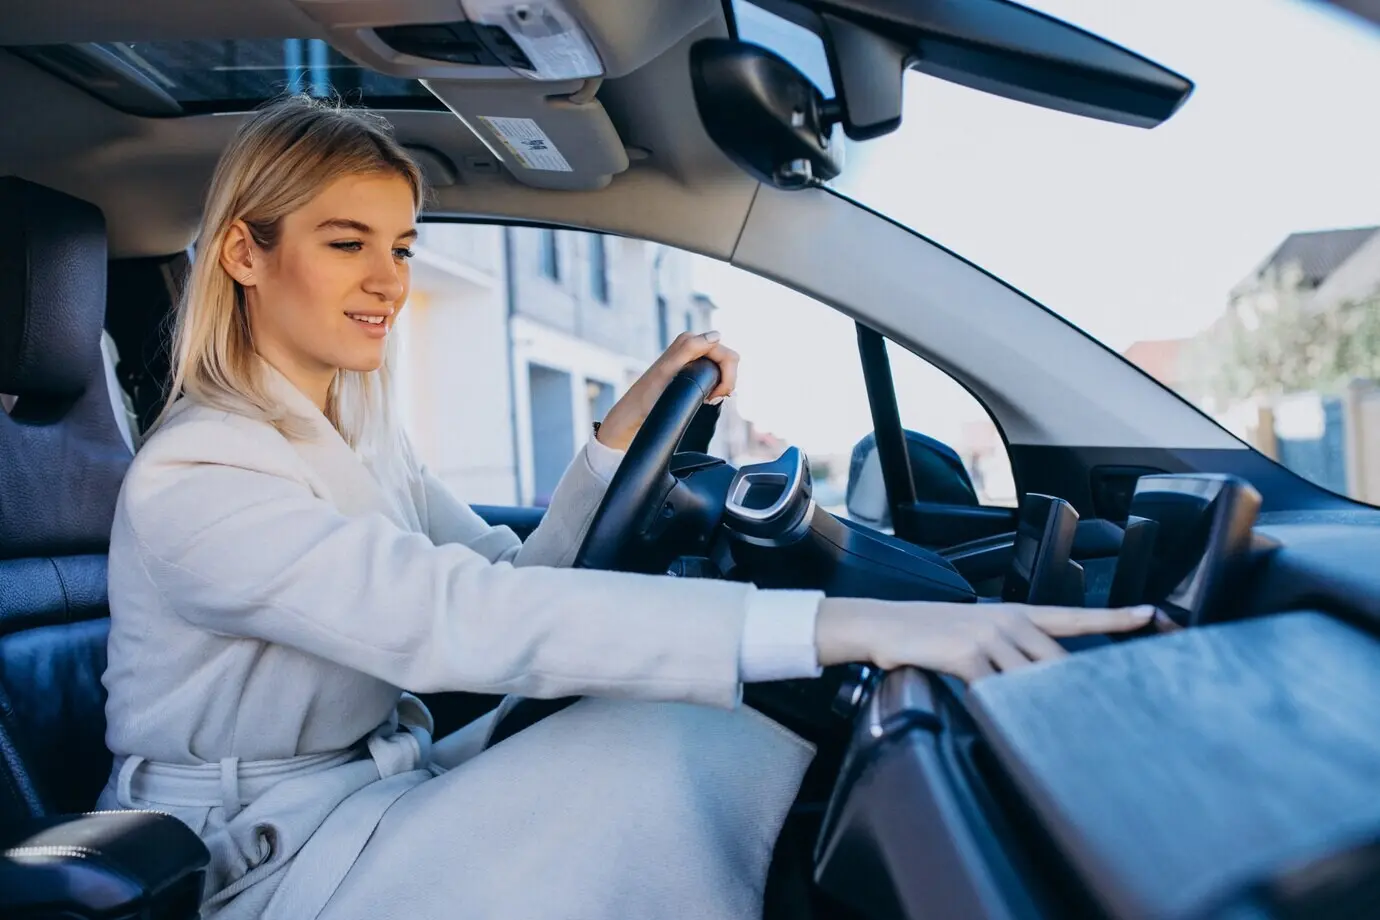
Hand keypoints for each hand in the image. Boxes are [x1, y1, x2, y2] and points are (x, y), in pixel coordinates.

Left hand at [594, 330, 738, 451]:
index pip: (728, 356)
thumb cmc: (650, 395)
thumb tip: (717, 336)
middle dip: (727, 381)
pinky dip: (719, 386)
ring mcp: (694, 357)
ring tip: (708, 399)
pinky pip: (718, 372)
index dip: (728, 378)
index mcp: (690, 341)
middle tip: (711, 399)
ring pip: (725, 368)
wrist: (636, 412)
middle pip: (729, 360)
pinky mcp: (694, 368)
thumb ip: (691, 347)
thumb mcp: (669, 369)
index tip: (714, 397)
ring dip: (723, 385)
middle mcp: (693, 345)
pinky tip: (708, 397)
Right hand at [815, 598, 1155, 682]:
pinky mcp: (967, 654)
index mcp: (1014, 613)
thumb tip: (1034, 681)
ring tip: (1050, 729)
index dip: (1113, 617)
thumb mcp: (974, 633)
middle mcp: (1008, 620)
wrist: (882, 624)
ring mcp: (988, 636)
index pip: (1073, 616)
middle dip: (1072, 691)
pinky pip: (997, 689)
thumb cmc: (925, 634)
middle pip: (1057, 662)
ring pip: (1032, 678)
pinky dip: (1001, 706)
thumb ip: (1007, 651)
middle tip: (1092, 716)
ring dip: (1038, 704)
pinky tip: (1000, 715)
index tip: (1148, 614)